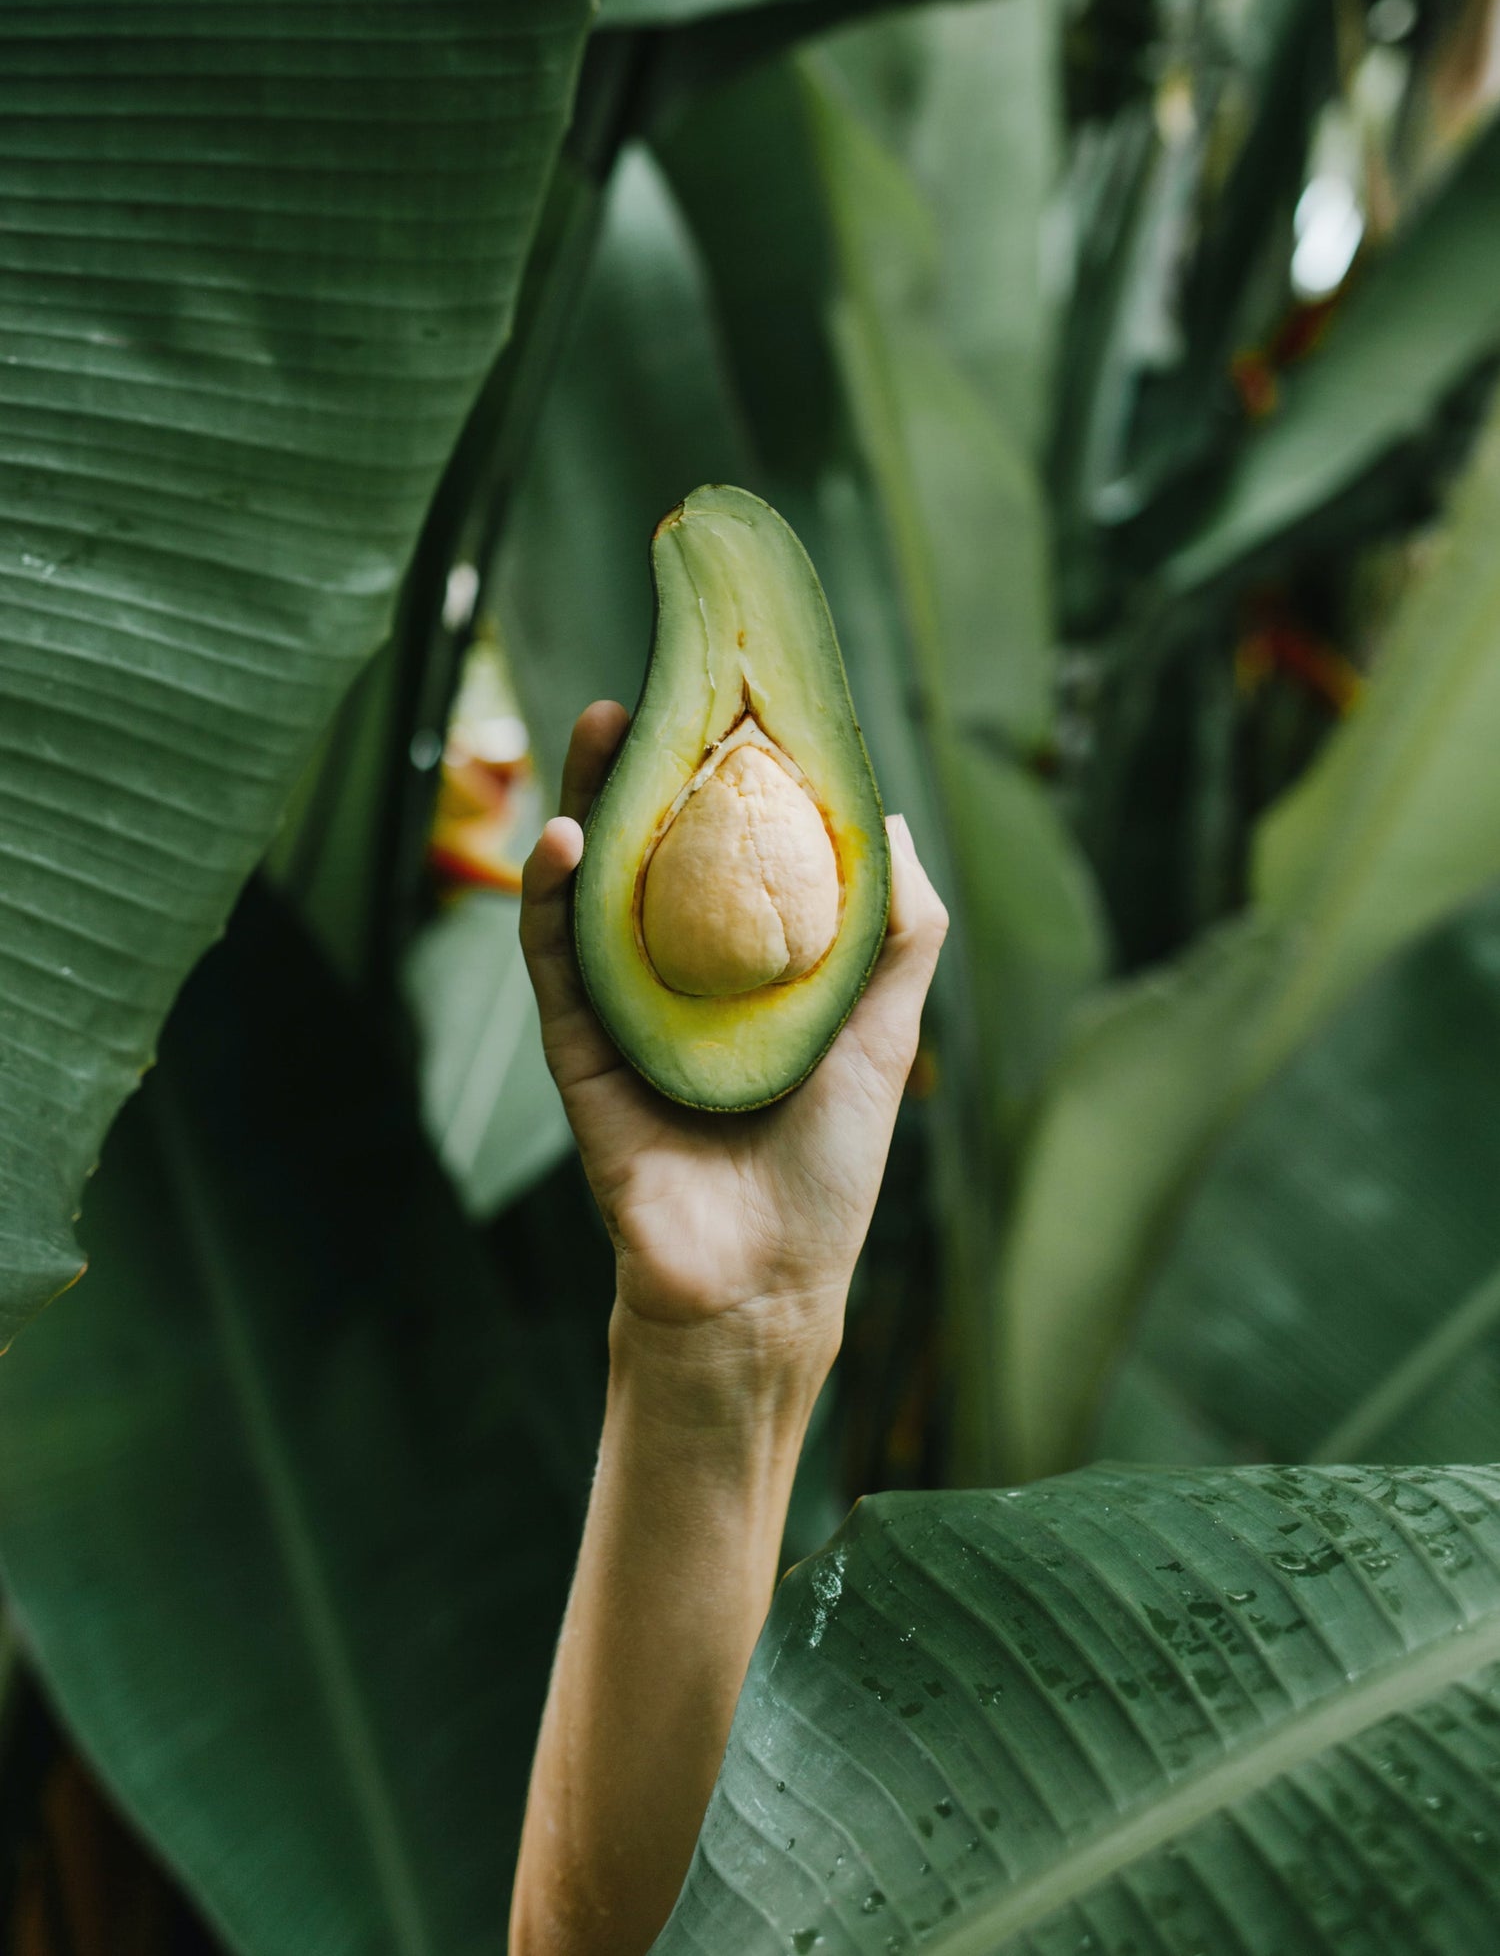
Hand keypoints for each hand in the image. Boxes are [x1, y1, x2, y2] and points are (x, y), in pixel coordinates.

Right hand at [519, 701, 947, 1393]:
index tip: (724, 700)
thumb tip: (889, 818)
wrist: (767, 1281)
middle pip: (647, 850)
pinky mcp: (578, 1050)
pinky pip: (555, 961)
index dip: (719, 775)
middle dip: (640, 769)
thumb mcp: (885, 1033)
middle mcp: (677, 976)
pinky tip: (568, 838)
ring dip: (587, 804)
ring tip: (599, 731)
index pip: (723, 848)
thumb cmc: (832, 1166)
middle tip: (641, 694)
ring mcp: (620, 1009)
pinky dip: (553, 897)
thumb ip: (899, 931)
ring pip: (590, 887)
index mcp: (747, 966)